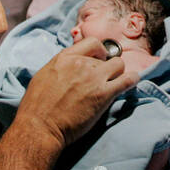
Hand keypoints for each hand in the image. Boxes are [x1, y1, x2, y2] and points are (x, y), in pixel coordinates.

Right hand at [15, 39, 138, 147]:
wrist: (40, 127)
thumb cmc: (37, 106)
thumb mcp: (45, 75)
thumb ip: (62, 66)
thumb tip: (72, 65)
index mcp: (65, 58)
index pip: (92, 43)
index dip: (100, 50)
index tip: (100, 59)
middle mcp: (81, 64)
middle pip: (106, 57)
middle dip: (106, 68)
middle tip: (102, 80)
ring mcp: (94, 78)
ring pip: (119, 65)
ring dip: (118, 73)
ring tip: (115, 83)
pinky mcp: (103, 94)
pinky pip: (127, 80)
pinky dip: (132, 80)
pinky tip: (132, 81)